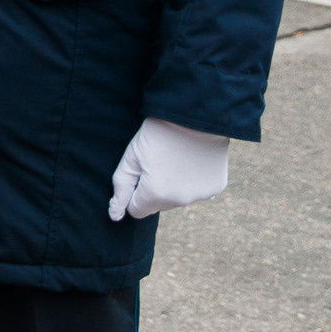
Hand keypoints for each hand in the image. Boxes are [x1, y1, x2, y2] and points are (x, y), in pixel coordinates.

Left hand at [107, 118, 229, 221]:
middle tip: (159, 159)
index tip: (141, 170)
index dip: (135, 190)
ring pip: (178, 198)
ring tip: (176, 157)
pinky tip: (193, 160)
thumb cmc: (157, 133)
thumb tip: (115, 216)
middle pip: (158, 205)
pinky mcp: (216, 187)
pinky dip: (194, 180)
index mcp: (155, 194)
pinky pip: (197, 191)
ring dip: (174, 185)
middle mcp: (179, 201)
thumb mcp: (132, 157)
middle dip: (154, 188)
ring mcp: (200, 195)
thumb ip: (121, 188)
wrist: (193, 115)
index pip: (136, 210)